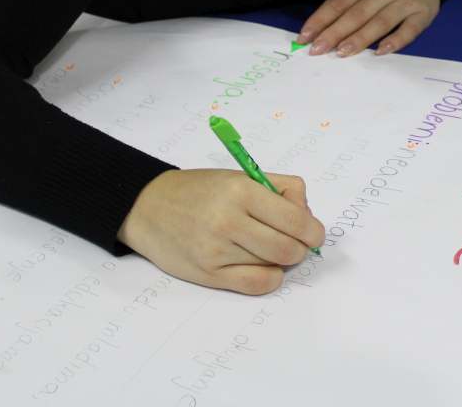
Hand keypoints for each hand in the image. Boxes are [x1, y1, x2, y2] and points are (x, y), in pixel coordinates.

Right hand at [117, 169, 324, 294]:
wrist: (148, 207)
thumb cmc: (200, 190)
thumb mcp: (241, 176)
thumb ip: (281, 189)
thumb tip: (309, 218)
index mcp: (241, 191)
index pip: (296, 221)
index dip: (314, 231)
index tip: (313, 233)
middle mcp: (229, 221)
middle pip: (289, 249)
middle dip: (301, 248)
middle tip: (295, 242)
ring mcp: (217, 251)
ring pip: (274, 266)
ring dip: (281, 260)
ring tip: (268, 247)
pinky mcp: (208, 274)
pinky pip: (257, 285)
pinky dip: (270, 278)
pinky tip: (264, 266)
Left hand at [299, 0, 439, 56]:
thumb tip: (319, 24)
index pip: (339, 1)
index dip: (321, 19)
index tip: (304, 36)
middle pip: (356, 14)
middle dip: (334, 32)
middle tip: (316, 49)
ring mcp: (404, 2)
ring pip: (379, 23)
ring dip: (359, 39)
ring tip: (341, 53)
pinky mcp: (422, 15)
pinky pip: (408, 30)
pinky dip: (395, 41)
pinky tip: (380, 51)